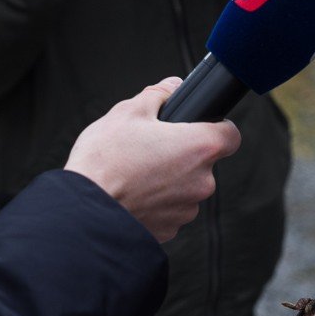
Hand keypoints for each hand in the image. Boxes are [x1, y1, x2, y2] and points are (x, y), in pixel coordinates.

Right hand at [64, 79, 240, 242]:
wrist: (83, 211)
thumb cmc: (105, 160)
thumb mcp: (127, 112)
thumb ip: (157, 95)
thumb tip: (172, 86)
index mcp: (199, 147)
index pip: (231, 135)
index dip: (217, 127)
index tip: (198, 126)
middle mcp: (202, 181)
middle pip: (204, 162)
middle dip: (182, 153)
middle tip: (150, 147)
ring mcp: (187, 209)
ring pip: (186, 187)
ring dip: (170, 179)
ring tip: (136, 172)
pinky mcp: (171, 229)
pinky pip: (171, 209)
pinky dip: (157, 201)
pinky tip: (133, 193)